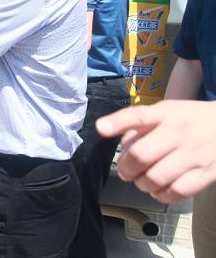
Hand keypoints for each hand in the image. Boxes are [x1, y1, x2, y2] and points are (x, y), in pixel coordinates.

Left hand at [96, 100, 215, 202]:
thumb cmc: (189, 120)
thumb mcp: (166, 111)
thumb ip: (142, 124)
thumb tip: (123, 144)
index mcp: (166, 114)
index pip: (139, 116)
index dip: (117, 122)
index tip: (101, 128)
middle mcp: (179, 132)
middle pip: (142, 155)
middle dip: (126, 168)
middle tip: (125, 171)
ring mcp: (194, 154)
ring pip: (156, 177)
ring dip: (142, 184)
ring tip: (142, 181)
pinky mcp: (207, 173)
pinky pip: (177, 192)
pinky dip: (162, 195)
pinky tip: (159, 189)